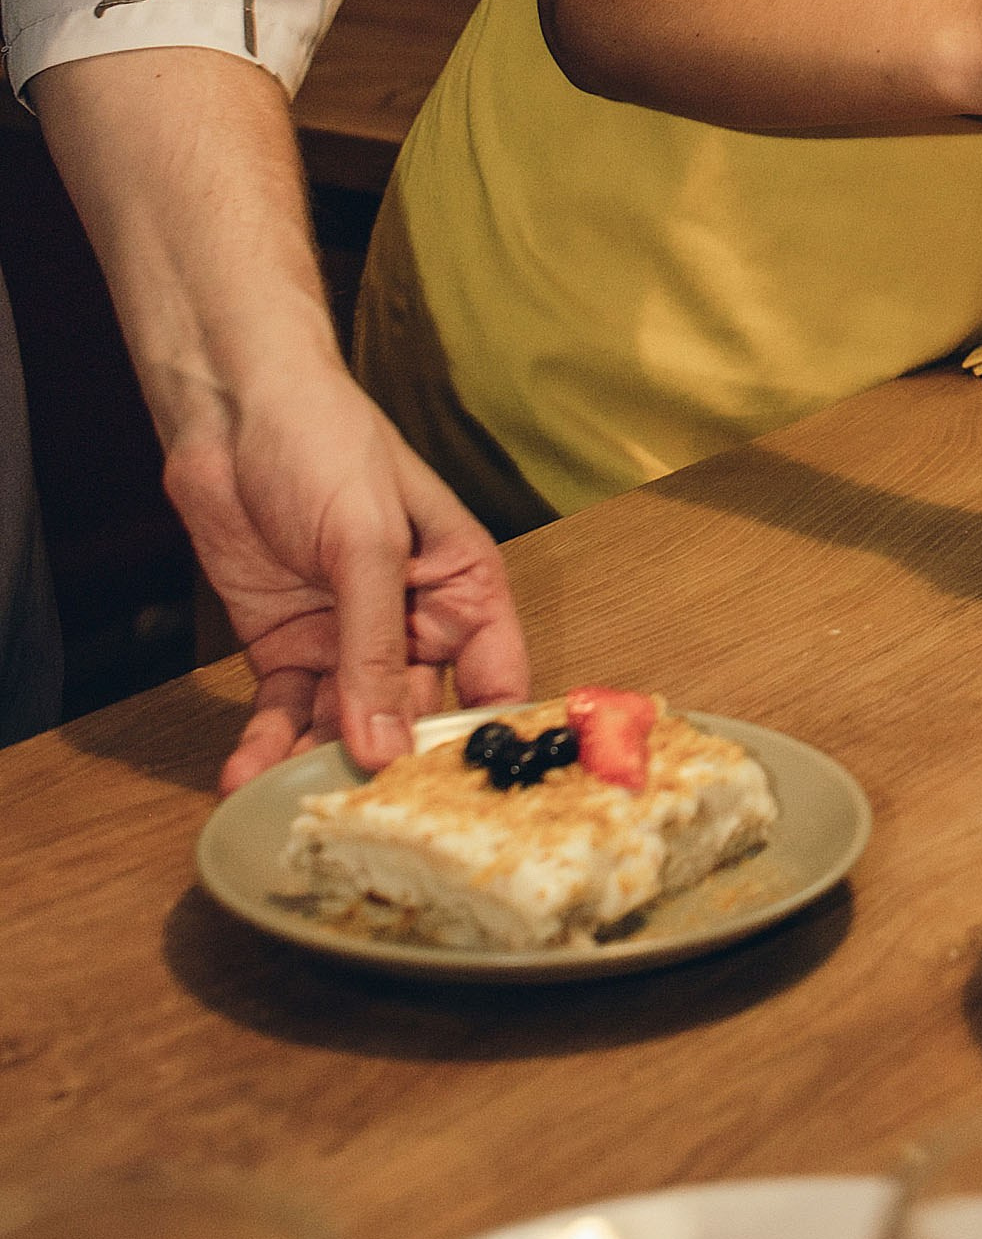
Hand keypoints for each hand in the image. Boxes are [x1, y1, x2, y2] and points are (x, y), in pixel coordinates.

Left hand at [164, 366, 529, 794]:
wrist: (231, 412)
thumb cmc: (325, 440)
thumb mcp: (367, 542)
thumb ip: (376, 648)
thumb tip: (384, 749)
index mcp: (464, 586)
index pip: (494, 682)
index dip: (483, 743)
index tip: (460, 805)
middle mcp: (415, 624)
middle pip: (416, 722)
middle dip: (387, 773)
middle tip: (360, 826)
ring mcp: (349, 642)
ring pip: (346, 730)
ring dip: (317, 770)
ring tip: (290, 810)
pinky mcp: (289, 651)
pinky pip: (286, 716)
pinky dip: (266, 749)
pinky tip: (245, 778)